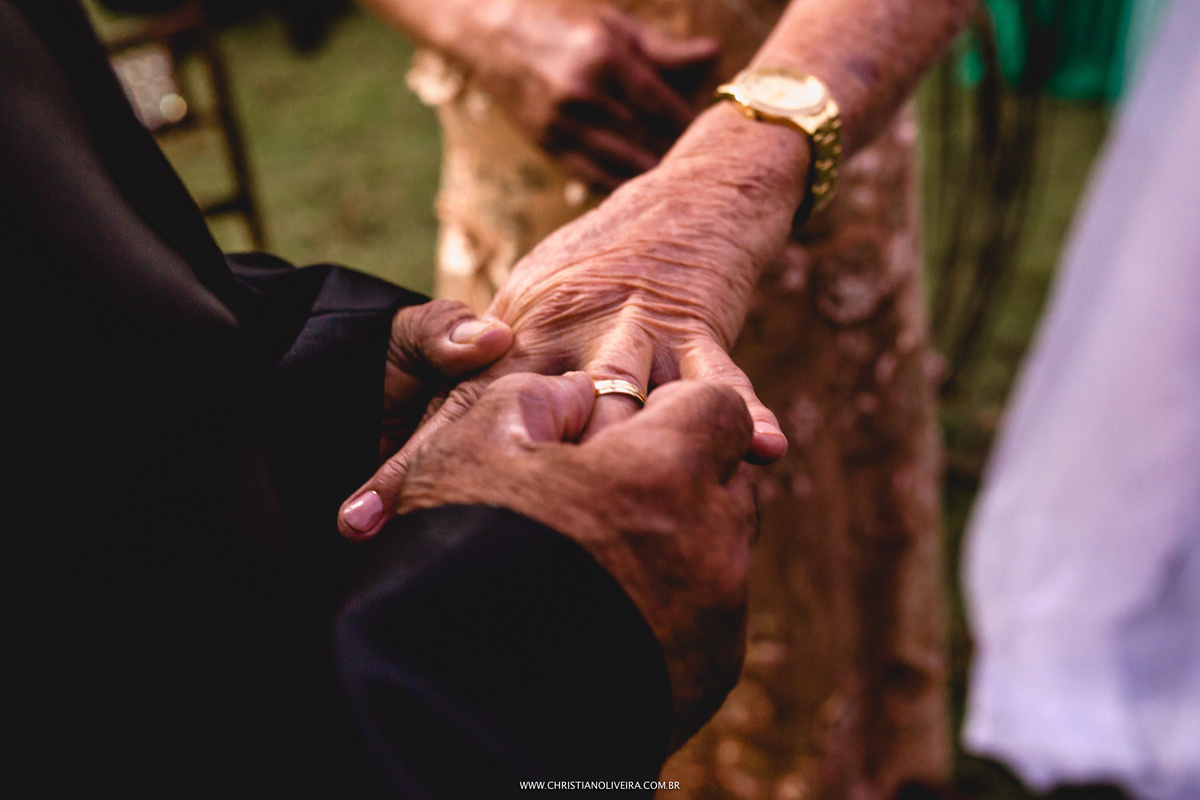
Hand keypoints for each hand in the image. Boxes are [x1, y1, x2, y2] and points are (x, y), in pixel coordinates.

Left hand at [338, 105, 805, 539]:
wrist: (684, 198)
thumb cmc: (601, 273)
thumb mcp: (535, 316)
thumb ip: (496, 384)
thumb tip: (451, 470)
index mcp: (519, 335)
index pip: (457, 408)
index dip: (407, 465)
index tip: (357, 521)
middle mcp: (568, 333)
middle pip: (523, 416)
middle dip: (486, 481)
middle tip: (445, 544)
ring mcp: (634, 328)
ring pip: (618, 396)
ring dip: (608, 453)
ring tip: (602, 518)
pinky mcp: (699, 323)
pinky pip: (718, 376)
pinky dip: (742, 410)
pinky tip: (764, 449)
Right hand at [397, 372, 757, 745]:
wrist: (461, 703)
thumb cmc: (460, 556)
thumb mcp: (473, 446)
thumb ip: (538, 398)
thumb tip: (577, 398)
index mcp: (665, 474)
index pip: (720, 407)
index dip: (677, 410)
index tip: (633, 433)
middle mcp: (711, 543)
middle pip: (727, 481)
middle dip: (682, 478)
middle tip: (612, 498)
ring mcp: (718, 616)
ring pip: (720, 551)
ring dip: (678, 545)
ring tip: (602, 564)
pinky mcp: (710, 674)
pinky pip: (709, 617)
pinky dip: (672, 608)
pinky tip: (607, 618)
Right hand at [463, 0, 717, 190]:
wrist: (489, 34)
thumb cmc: (562, 23)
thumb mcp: (612, 24)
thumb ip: (663, 48)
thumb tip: (715, 55)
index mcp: (604, 58)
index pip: (661, 104)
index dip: (691, 124)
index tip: (715, 134)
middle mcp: (582, 95)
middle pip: (646, 139)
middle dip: (679, 152)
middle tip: (709, 164)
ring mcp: (561, 125)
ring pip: (623, 166)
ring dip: (656, 175)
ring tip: (684, 181)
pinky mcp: (548, 146)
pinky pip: (595, 178)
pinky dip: (624, 185)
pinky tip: (646, 189)